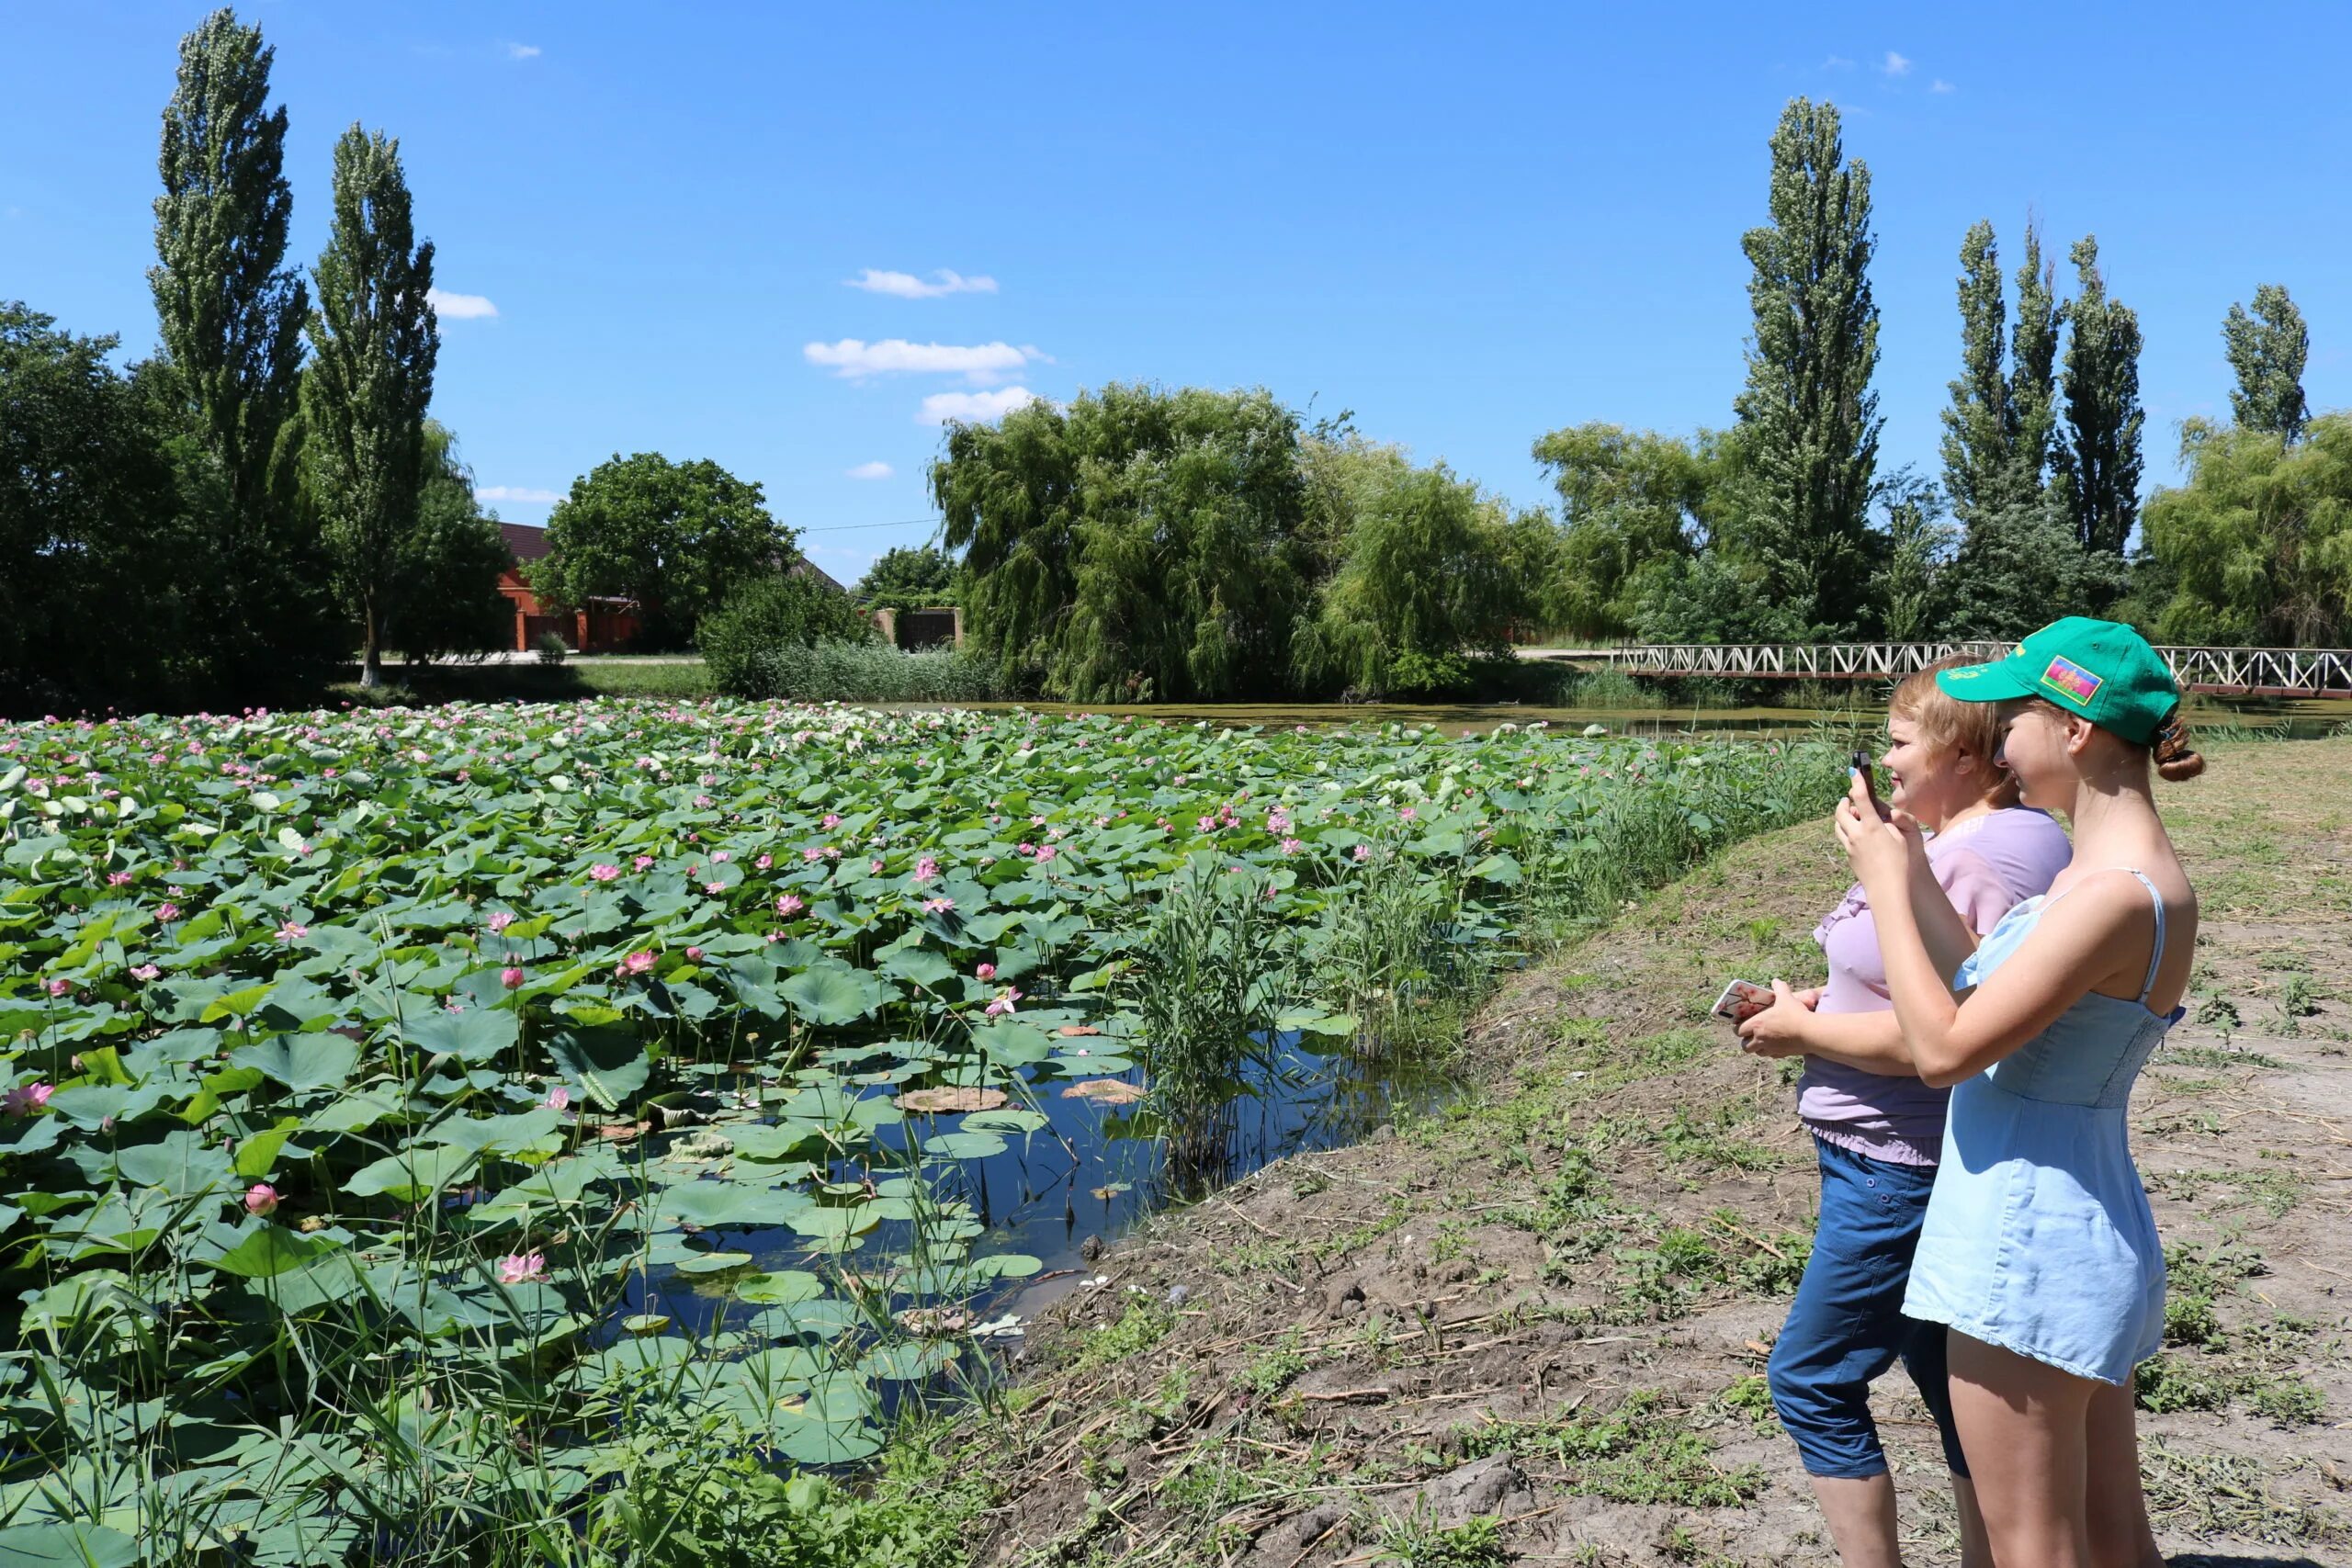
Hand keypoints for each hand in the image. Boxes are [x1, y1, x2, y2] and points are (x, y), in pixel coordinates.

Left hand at [1736, 979, 1817, 1056]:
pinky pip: (1771, 1055)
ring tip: (1763, 1040)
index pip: (1738, 1031)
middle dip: (1746, 1041)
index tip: (1742, 1025)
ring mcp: (1771, 1048)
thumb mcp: (1786, 997)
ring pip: (1757, 1053)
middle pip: (1745, 1046)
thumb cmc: (1795, 1014)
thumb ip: (1779, 987)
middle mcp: (1760, 1039)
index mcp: (1757, 1025)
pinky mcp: (1781, 1054)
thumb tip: (1776, 981)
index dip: (1739, 1028)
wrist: (1811, 1032)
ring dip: (1758, 1048)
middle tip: (1752, 1035)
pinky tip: (1776, 1045)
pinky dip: (1771, 1051)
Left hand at [1833, 772, 1924, 898]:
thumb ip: (1892, 822)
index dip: (1857, 782)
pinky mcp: (1849, 857)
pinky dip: (1848, 832)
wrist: (1888, 889)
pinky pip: (1844, 840)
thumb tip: (1883, 815)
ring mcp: (1850, 847)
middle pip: (1841, 812)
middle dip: (1844, 802)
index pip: (1861, 798)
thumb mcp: (1903, 837)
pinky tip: (1859, 836)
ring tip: (1853, 816)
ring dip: (1843, 818)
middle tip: (1849, 799)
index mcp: (1872, 827)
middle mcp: (1856, 835)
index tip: (1853, 771)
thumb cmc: (1901, 863)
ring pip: (1838, 826)